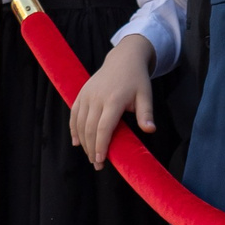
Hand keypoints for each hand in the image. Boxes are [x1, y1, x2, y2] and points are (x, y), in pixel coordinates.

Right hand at [72, 38, 156, 167]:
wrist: (123, 59)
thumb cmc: (137, 79)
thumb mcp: (146, 94)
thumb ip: (146, 113)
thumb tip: (150, 130)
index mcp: (114, 99)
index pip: (103, 127)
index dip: (100, 145)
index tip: (100, 160)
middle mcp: (97, 98)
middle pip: (89, 128)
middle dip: (91, 149)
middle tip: (97, 165)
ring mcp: (87, 95)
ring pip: (79, 123)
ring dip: (83, 142)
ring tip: (90, 156)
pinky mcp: (81, 93)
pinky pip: (74, 114)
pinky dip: (73, 129)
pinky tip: (77, 142)